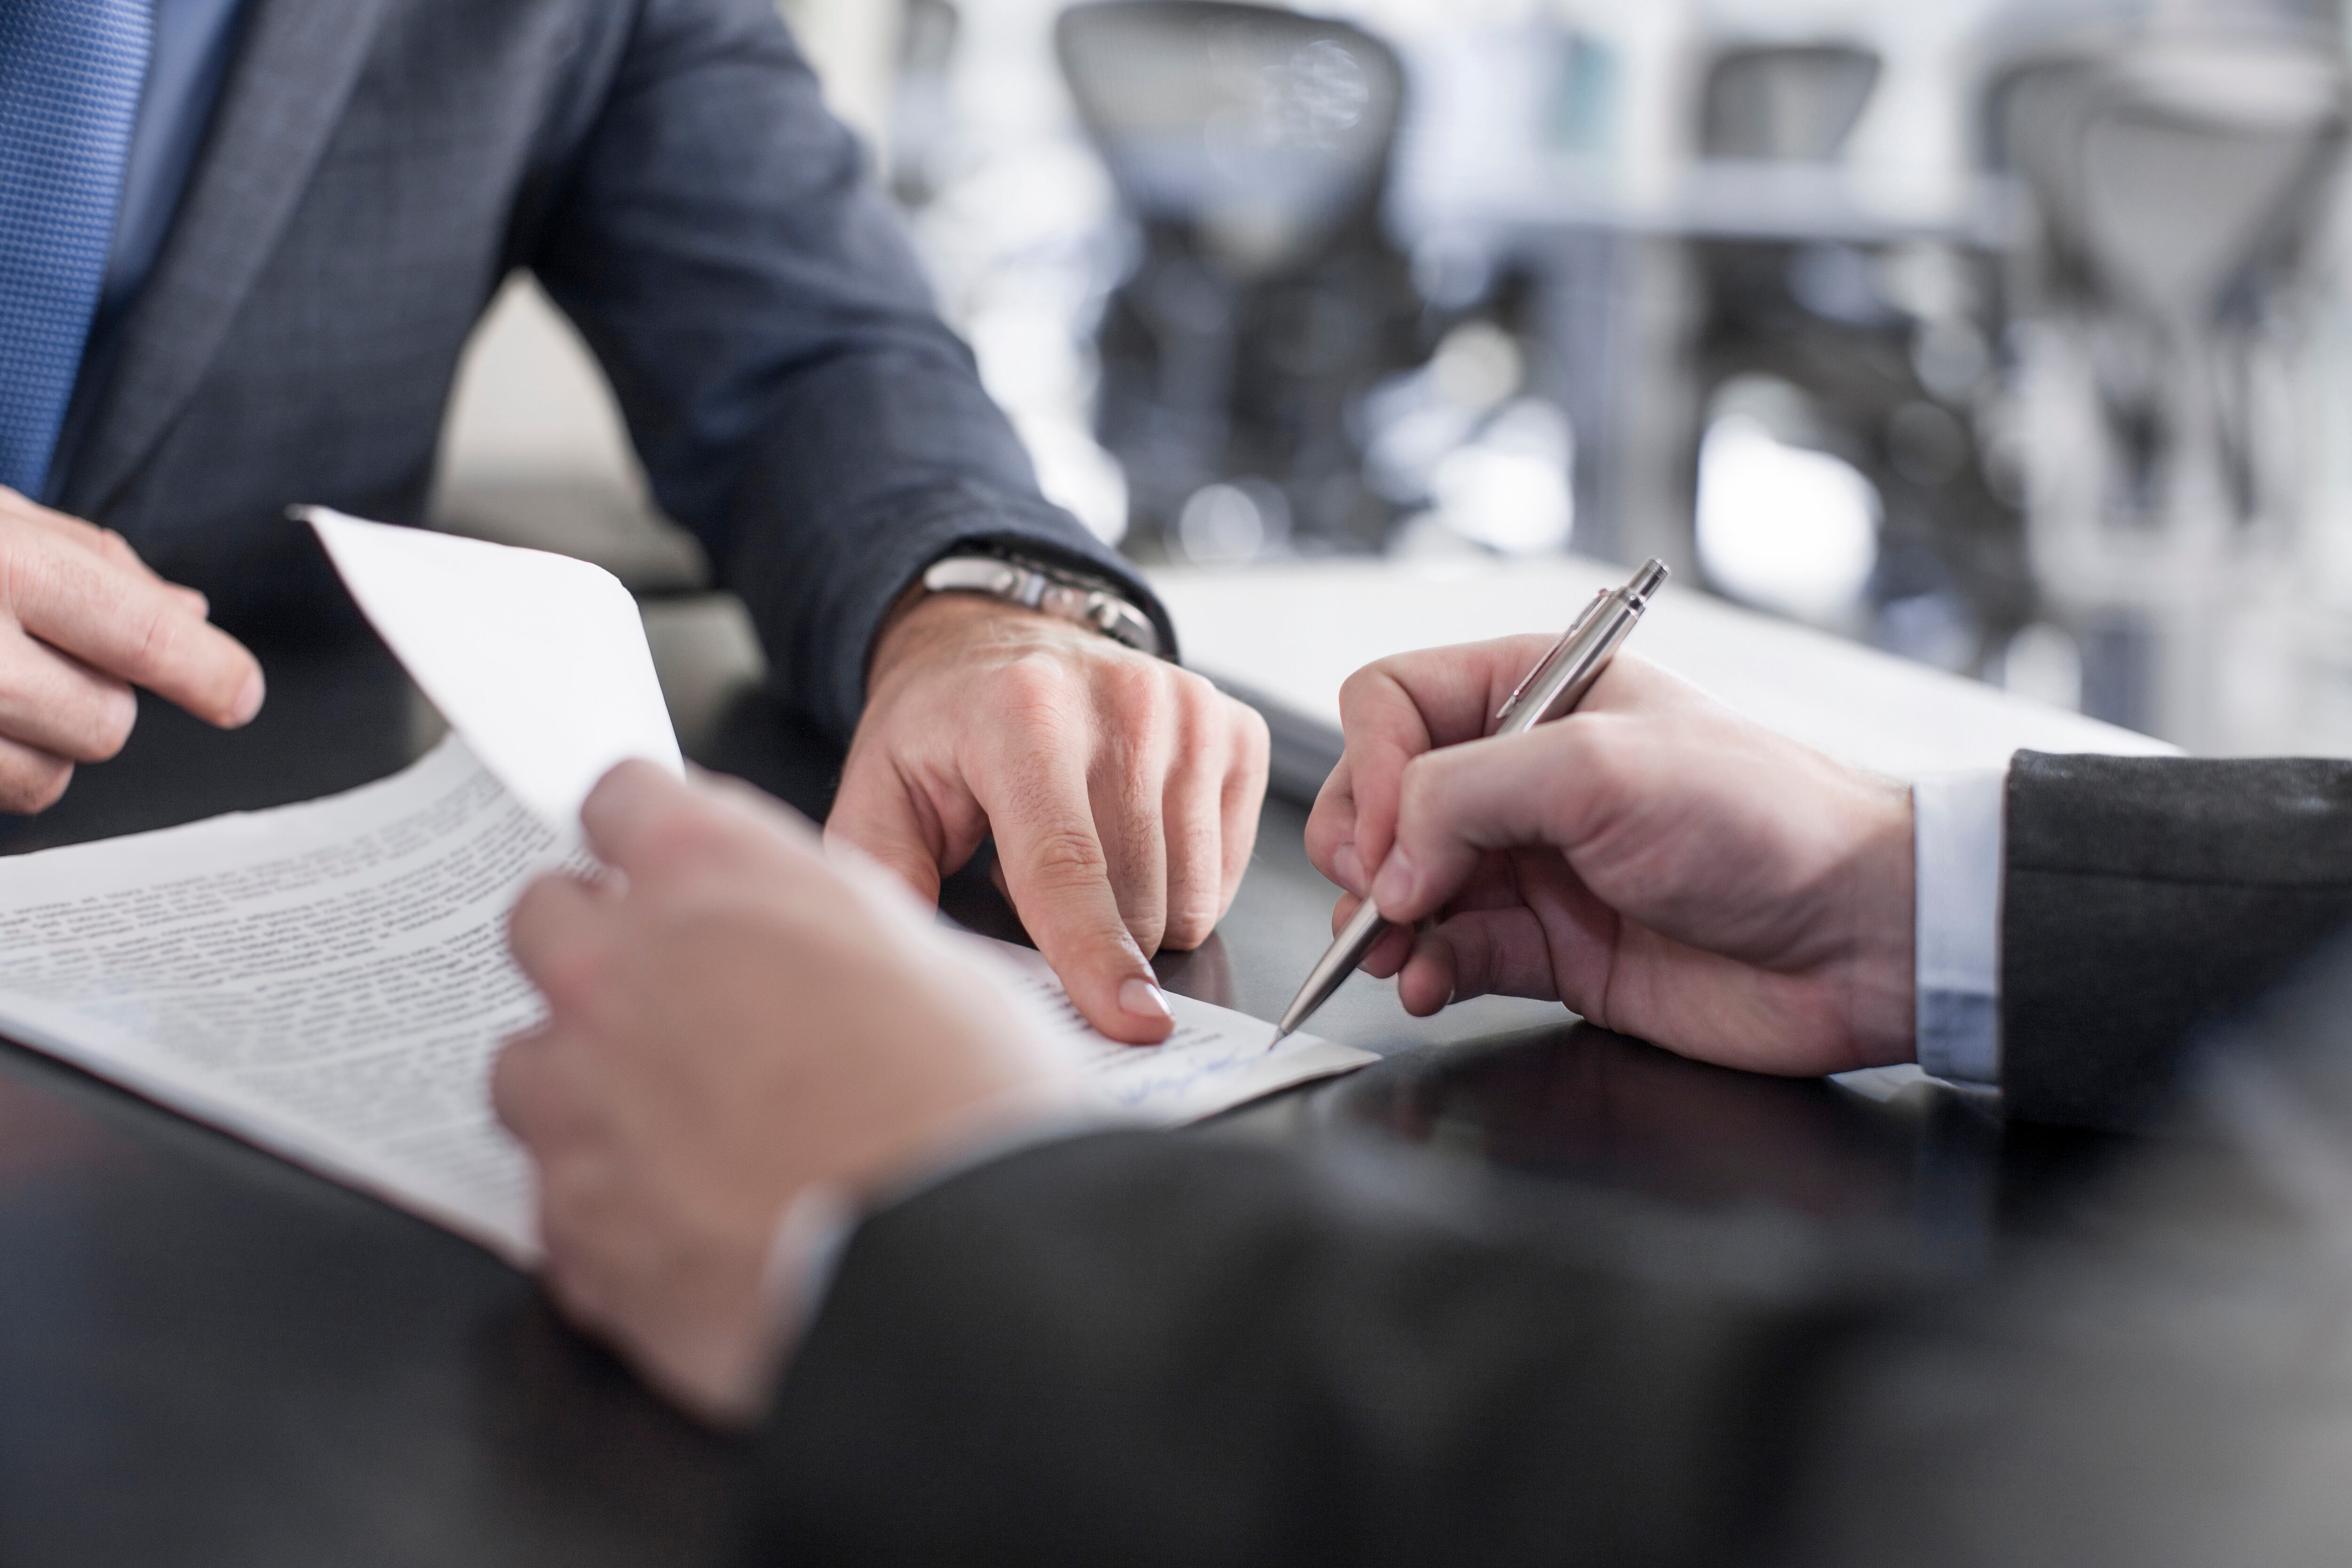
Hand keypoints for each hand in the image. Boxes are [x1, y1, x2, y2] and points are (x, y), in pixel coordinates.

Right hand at [0, 488, 262, 809]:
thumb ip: (93, 561)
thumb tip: (190, 613)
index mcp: (5, 564)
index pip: (146, 638)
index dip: (209, 673)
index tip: (239, 693)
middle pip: (107, 721)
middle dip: (95, 700)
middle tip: (38, 657)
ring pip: (49, 778)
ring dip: (39, 744)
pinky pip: (0, 798)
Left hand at [494, 761, 1080, 1423]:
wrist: (964, 1268)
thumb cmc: (971, 1109)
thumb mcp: (928, 958)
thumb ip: (821, 923)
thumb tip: (793, 934)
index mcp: (712, 875)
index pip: (620, 799)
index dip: (648, 836)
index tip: (659, 865)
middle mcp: (620, 970)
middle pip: (543, 920)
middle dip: (599, 950)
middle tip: (672, 1001)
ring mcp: (580, 1100)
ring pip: (528, 1065)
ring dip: (587, 1085)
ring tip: (682, 1133)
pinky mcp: (572, 1224)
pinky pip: (557, 1198)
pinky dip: (611, 1205)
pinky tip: (694, 1221)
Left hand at [827, 591, 1269, 1043]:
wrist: (1003, 641)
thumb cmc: (945, 728)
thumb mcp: (878, 793)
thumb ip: (884, 877)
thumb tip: (919, 969)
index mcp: (1023, 714)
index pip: (1068, 865)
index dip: (1095, 955)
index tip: (1129, 1023)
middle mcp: (1123, 702)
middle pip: (1140, 898)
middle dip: (1091, 937)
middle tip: (1030, 881)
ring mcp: (1193, 713)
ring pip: (1193, 896)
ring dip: (1136, 911)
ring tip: (1079, 854)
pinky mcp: (1237, 731)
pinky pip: (1229, 871)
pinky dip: (1181, 882)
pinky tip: (1131, 838)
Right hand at [1305, 645, 1913, 1076]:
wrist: (1859, 936)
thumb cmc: (1768, 822)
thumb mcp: (1598, 769)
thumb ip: (1465, 796)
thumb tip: (1387, 866)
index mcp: (1540, 694)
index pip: (1396, 702)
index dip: (1374, 766)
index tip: (1394, 833)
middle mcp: (1528, 775)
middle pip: (1385, 798)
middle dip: (1367, 850)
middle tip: (1383, 892)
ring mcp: (1537, 865)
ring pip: (1406, 886)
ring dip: (1382, 922)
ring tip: (1391, 951)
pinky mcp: (1553, 948)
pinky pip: (1452, 955)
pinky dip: (1423, 972)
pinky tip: (1426, 983)